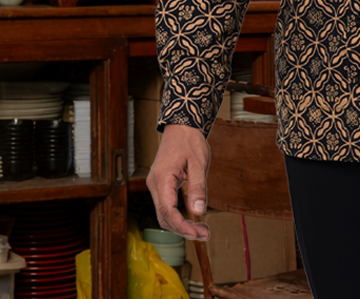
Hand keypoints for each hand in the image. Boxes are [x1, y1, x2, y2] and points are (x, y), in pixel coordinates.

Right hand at [145, 124, 211, 239]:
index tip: (198, 234)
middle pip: (164, 217)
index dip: (182, 226)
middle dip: (183, 229)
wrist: (182, 126)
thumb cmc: (190, 141)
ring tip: (202, 230)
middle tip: (205, 234)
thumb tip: (199, 212)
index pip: (168, 211)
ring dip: (181, 225)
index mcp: (162, 178)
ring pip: (164, 214)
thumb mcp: (198, 163)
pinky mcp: (160, 185)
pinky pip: (166, 206)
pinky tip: (191, 219)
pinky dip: (177, 216)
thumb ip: (198, 187)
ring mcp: (155, 185)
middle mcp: (154, 184)